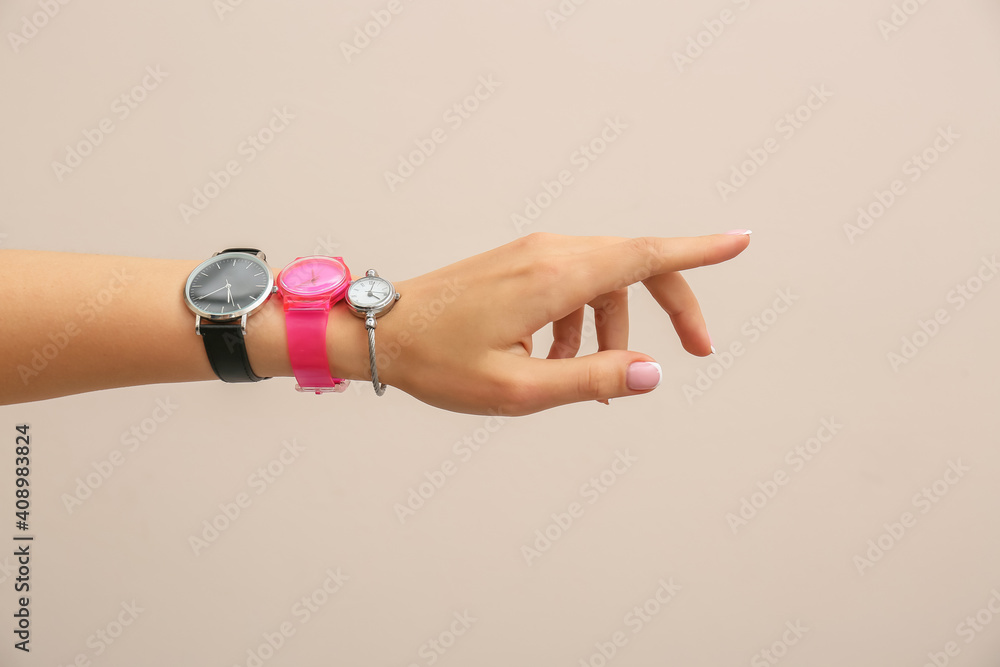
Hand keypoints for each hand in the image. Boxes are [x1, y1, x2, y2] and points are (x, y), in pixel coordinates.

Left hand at [374, 231, 751, 415]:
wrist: (377, 331)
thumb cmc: (440, 362)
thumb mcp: (519, 389)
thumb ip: (592, 379)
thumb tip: (654, 373)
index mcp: (555, 275)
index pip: (646, 255)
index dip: (699, 251)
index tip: (741, 241)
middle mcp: (550, 251)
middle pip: (635, 267)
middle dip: (671, 307)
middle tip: (696, 351)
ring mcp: (532, 252)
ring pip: (603, 280)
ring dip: (612, 327)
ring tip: (585, 377)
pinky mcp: (518, 261)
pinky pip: (571, 284)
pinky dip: (580, 321)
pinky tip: (553, 360)